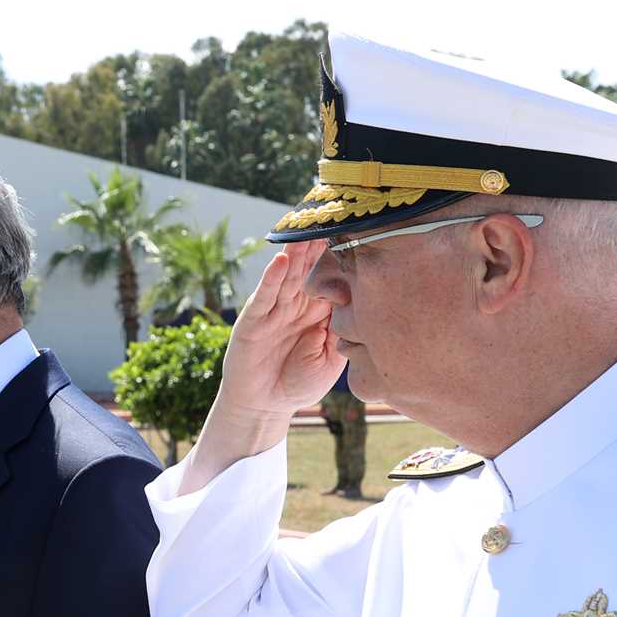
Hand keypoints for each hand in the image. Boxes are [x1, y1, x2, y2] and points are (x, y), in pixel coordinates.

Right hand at [182, 240, 341, 491]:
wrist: (264, 406)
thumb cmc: (299, 383)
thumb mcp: (331, 358)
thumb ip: (342, 334)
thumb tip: (360, 305)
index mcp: (320, 310)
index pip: (334, 275)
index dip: (344, 253)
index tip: (362, 228)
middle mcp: (298, 303)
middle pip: (311, 265)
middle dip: (322, 240)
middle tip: (336, 211)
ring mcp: (275, 308)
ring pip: (289, 273)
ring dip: (299, 250)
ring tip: (310, 226)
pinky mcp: (254, 319)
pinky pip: (266, 295)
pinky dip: (273, 277)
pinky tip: (282, 260)